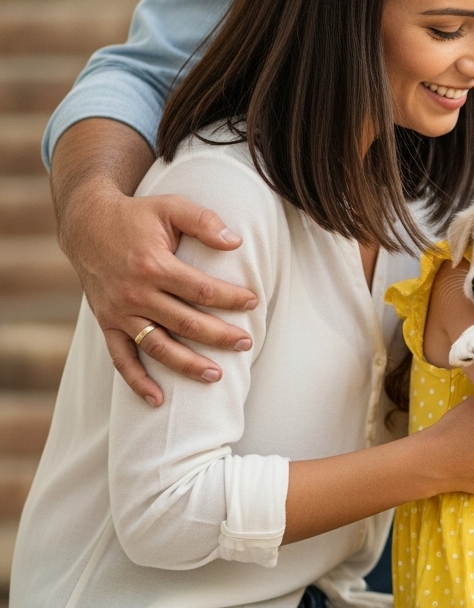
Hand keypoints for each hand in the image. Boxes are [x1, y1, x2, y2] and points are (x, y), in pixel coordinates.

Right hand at [57, 187, 257, 405]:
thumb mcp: (170, 206)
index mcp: (153, 265)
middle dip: (219, 337)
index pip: (201, 290)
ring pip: (157, 346)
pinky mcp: (106, 324)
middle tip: (246, 344)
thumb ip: (204, 221)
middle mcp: (134, 293)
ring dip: (187, 365)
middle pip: (185, 323)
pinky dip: (137, 381)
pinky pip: (121, 358)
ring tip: (216, 376)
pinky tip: (158, 401)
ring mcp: (119, 312)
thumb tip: (236, 242)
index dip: (230, 298)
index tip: (253, 302)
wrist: (86, 224)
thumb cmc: (136, 216)